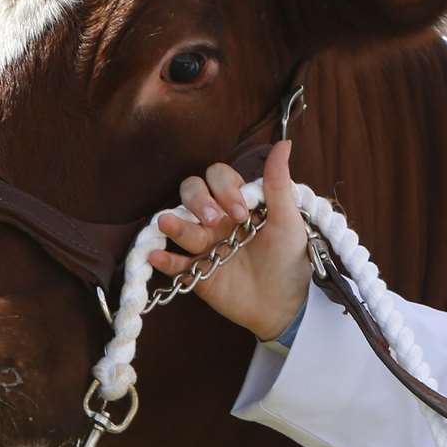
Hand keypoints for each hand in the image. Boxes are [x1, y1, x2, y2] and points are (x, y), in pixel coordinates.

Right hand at [148, 141, 311, 341]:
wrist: (287, 303)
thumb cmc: (290, 258)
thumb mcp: (288, 219)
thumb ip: (278, 182)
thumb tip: (284, 143)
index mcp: (238, 201)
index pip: (218, 177)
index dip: (224, 188)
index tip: (242, 213)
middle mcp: (218, 218)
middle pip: (192, 193)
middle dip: (199, 201)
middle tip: (215, 221)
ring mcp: (205, 244)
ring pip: (180, 225)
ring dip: (173, 223)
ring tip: (167, 224)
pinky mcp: (197, 271)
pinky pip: (174, 263)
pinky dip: (163, 260)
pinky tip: (155, 257)